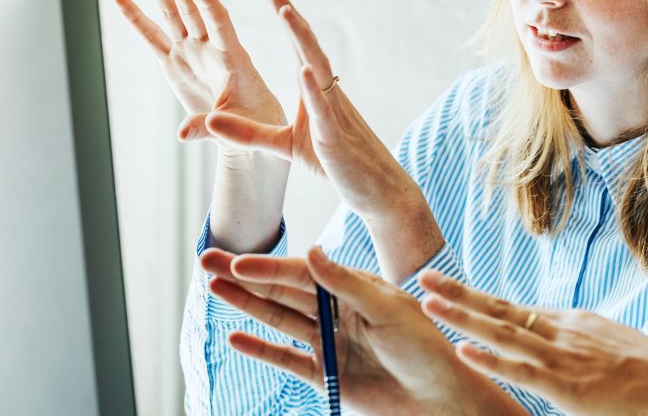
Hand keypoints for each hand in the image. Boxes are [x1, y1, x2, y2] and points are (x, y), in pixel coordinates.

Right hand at [114, 0, 285, 148]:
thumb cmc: (255, 126)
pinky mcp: (175, 65)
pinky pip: (152, 38)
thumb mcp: (239, 129)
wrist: (250, 131)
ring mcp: (191, 53)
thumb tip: (181, 136)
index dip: (207, 1)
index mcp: (232, 58)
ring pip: (172, 14)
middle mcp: (209, 49)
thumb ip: (210, 128)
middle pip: (192, 7)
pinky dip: (136, 19)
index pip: (219, 22)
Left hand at [201, 0, 443, 280]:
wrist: (377, 190)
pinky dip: (314, 88)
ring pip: (317, 67)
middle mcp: (327, 92)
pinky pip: (324, 109)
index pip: (298, 45)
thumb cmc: (335, 163)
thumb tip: (210, 120)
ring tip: (285, 11)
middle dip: (288, 12)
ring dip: (302, 39)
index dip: (284, 14)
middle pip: (307, 44)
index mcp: (316, 91)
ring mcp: (334, 112)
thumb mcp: (284, 146)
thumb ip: (248, 133)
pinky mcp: (335, 137)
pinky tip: (305, 69)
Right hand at [202, 247, 524, 415]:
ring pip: (279, 319)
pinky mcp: (327, 375)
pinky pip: (287, 359)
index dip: (269, 267)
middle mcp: (339, 311)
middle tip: (206, 260)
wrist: (441, 398)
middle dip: (245, 276)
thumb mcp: (389, 309)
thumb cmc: (425, 346)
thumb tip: (311, 251)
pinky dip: (261, 349)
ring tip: (213, 288)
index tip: (237, 260)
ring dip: (246, 305)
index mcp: (355, 288)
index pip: (303, 273)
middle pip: (283, 290)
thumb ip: (346, 283)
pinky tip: (236, 337)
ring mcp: (330, 342)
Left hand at [419, 271, 647, 415]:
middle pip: (499, 309)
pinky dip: (491, 358)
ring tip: (428, 302)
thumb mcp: (610, 351)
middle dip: (458, 294)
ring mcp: (564, 357)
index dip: (476, 299)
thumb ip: (580, 349)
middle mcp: (562, 332)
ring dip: (461, 316)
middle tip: (422, 277)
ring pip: (502, 332)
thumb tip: (559, 354)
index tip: (447, 288)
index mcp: (571, 324)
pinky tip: (464, 349)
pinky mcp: (568, 387)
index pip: (512, 309)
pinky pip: (522, 371)